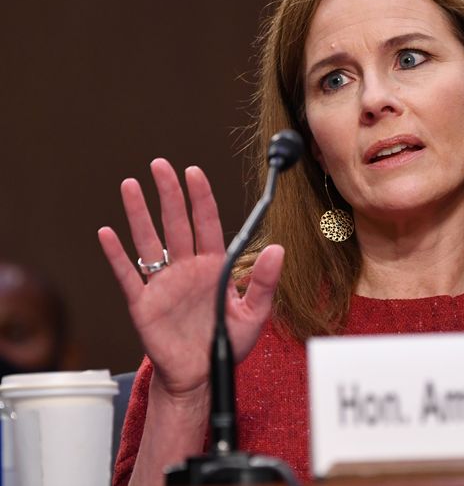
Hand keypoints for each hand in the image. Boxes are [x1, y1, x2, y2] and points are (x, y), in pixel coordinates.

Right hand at [98, 158, 282, 398]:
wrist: (199, 376)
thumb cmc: (225, 343)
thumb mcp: (253, 314)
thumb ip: (264, 282)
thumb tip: (278, 249)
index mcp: (212, 266)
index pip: (206, 223)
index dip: (200, 197)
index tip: (194, 172)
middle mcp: (186, 268)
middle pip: (175, 223)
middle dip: (168, 193)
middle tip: (160, 165)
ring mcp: (162, 283)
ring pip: (148, 241)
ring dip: (139, 214)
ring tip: (130, 185)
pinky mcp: (143, 303)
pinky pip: (128, 275)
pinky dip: (117, 255)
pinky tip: (107, 233)